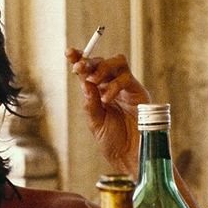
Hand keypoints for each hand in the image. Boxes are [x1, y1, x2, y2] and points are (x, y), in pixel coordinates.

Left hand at [66, 47, 150, 174]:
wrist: (129, 155)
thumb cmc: (112, 141)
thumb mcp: (95, 122)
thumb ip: (90, 103)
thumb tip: (85, 82)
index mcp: (99, 92)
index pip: (88, 70)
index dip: (79, 58)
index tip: (69, 52)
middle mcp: (112, 86)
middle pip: (102, 62)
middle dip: (89, 62)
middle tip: (79, 68)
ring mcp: (127, 88)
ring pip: (117, 62)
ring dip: (102, 68)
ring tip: (93, 82)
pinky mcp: (139, 92)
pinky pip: (127, 78)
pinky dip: (114, 86)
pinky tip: (106, 99)